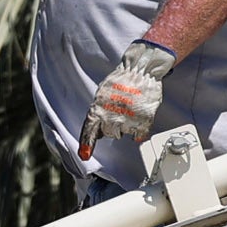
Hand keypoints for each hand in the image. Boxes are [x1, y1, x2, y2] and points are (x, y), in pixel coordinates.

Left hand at [79, 40, 176, 155]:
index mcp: (98, 109)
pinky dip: (138, 129)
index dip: (86, 144)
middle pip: (109, 134)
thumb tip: (96, 130)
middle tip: (118, 113)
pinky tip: (138, 117)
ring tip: (129, 110)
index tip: (84, 155)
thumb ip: (98, 111)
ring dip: (125, 126)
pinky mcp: (142, 121)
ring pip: (123, 134)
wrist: (140, 70)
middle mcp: (111, 116)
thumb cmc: (121, 80)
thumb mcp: (102, 94)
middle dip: (112, 127)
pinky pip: (138, 134)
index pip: (89, 131)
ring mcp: (127, 119)